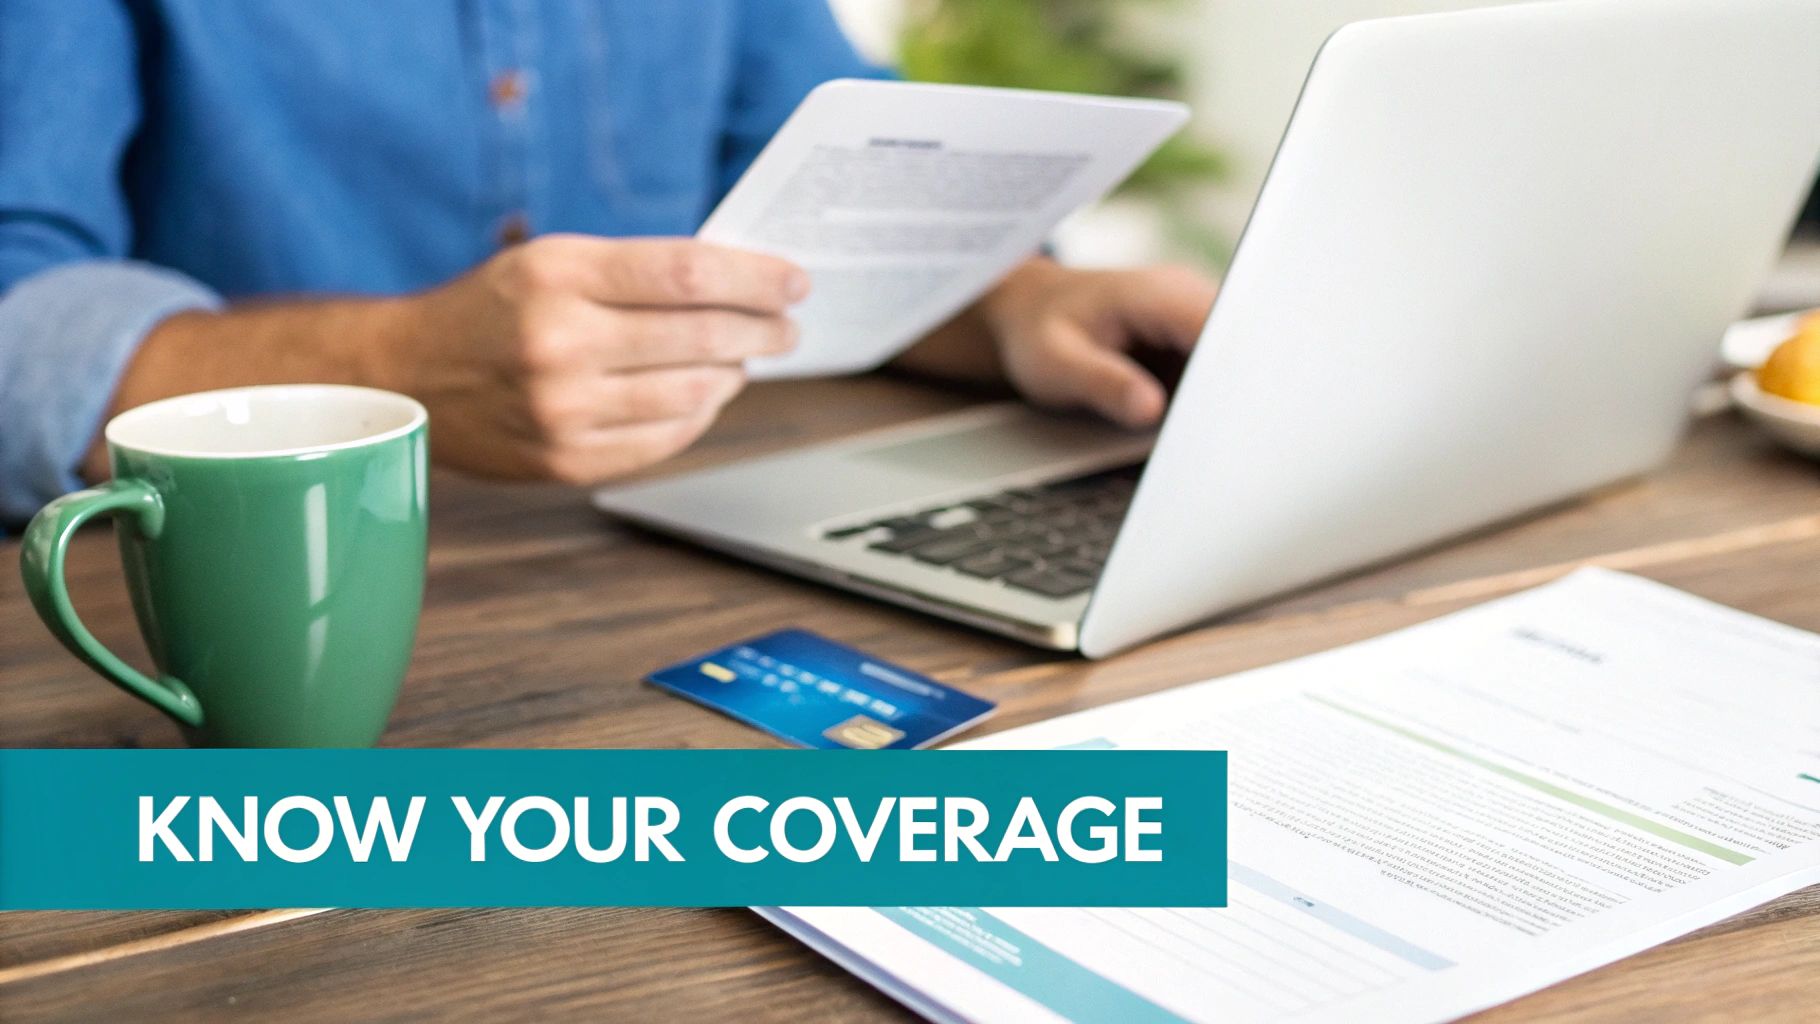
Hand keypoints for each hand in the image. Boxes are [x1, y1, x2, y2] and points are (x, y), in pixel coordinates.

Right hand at [375, 235, 806, 482]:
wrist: (406, 374)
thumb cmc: (493, 308)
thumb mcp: (550, 261)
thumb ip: (636, 270)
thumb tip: (739, 284)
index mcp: (558, 275)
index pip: (688, 273)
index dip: (756, 278)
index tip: (794, 281)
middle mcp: (559, 343)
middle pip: (701, 336)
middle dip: (761, 331)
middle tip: (786, 326)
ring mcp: (562, 411)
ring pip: (692, 394)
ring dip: (734, 375)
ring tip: (743, 360)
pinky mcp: (565, 462)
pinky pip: (664, 440)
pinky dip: (698, 415)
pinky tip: (705, 396)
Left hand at [975, 259, 1216, 427]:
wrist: (1026, 312)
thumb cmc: (1036, 331)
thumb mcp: (1057, 363)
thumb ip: (1104, 383)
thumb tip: (1152, 408)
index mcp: (1161, 295)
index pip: (1224, 330)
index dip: (1236, 376)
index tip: (1230, 421)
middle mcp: (1186, 298)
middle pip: (1241, 346)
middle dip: (1238, 394)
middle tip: (1221, 444)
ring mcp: (1191, 319)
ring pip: (1232, 363)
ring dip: (1224, 401)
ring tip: (1208, 440)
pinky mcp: (1188, 342)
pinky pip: (1214, 372)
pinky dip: (1208, 401)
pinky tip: (1193, 428)